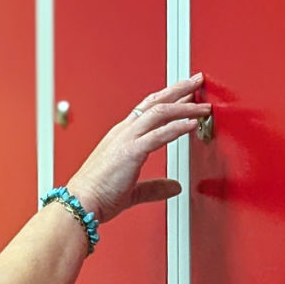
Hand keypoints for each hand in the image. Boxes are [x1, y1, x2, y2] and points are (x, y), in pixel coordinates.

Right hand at [64, 74, 210, 223]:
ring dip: (184, 106)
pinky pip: (159, 134)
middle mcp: (124, 132)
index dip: (168, 98)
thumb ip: (155, 187)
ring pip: (160, 112)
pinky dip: (177, 127)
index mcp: (121, 137)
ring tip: (202, 106)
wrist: (81, 203)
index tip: (185, 94)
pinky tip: (192, 123)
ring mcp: (126, 139)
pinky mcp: (131, 151)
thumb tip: (174, 187)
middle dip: (179, 89)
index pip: (147, 109)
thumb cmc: (97, 195)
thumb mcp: (132, 190)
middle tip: (196, 81)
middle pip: (155, 102)